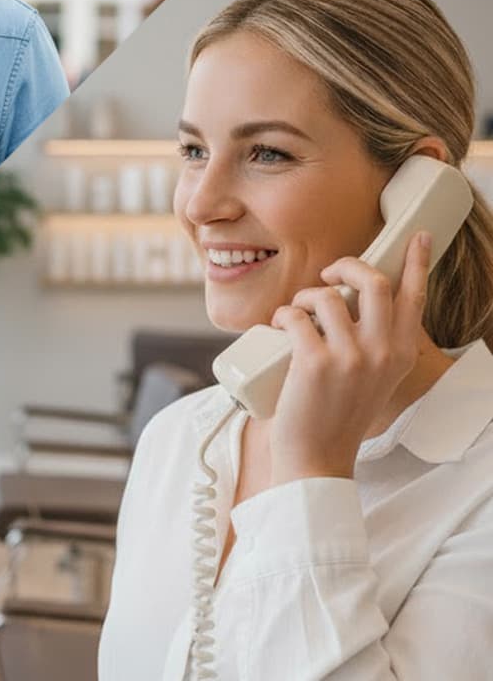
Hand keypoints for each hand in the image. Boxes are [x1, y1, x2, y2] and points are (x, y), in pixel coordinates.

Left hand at [267, 231, 430, 484]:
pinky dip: (281, 315)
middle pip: (373, 281)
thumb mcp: (372, 377)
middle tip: (328, 275)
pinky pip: (295, 315)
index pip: (415, 297)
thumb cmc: (337, 413)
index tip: (418, 237)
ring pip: (326, 296)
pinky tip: (279, 328)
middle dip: (345, 266)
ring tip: (295, 314)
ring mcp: (351, 357)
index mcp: (402, 354)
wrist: (317, 459)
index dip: (417, 262)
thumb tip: (349, 303)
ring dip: (303, 297)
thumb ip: (373, 344)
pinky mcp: (316, 362)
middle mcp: (383, 353)